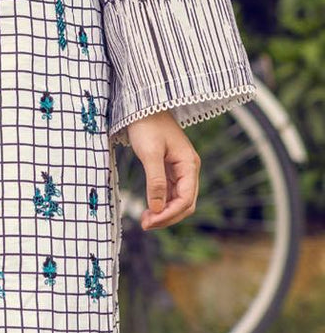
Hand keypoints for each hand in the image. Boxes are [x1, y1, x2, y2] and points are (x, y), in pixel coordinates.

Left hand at [126, 110, 199, 229]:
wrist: (144, 107)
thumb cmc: (147, 126)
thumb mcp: (150, 153)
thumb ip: (155, 181)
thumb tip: (157, 208)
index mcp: (189, 165)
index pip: (186, 199)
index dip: (169, 214)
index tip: (149, 221)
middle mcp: (189, 169)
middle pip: (185, 203)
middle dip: (167, 217)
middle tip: (144, 224)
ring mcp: (180, 170)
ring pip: (178, 200)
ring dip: (164, 212)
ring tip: (144, 219)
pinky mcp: (170, 169)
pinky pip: (170, 192)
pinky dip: (161, 203)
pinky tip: (148, 209)